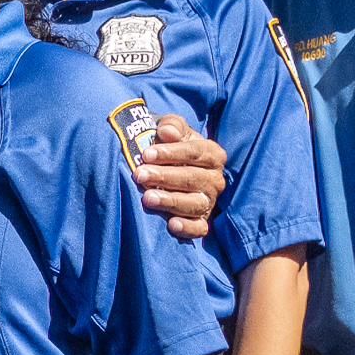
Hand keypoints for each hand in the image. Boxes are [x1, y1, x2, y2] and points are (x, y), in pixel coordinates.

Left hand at [134, 113, 227, 242]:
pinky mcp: (201, 220)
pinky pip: (199, 228)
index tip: (147, 154)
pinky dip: (188, 228)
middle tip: (140, 175)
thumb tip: (167, 132)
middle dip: (165, 177)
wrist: (164, 166)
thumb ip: (171, 125)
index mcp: (212, 154)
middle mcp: (215, 179)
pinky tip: (171, 224)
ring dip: (170, 201)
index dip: (171, 153)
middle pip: (192, 178)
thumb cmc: (167, 144)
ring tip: (147, 198)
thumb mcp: (169, 129)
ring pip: (194, 203)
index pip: (195, 153)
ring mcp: (209, 201)